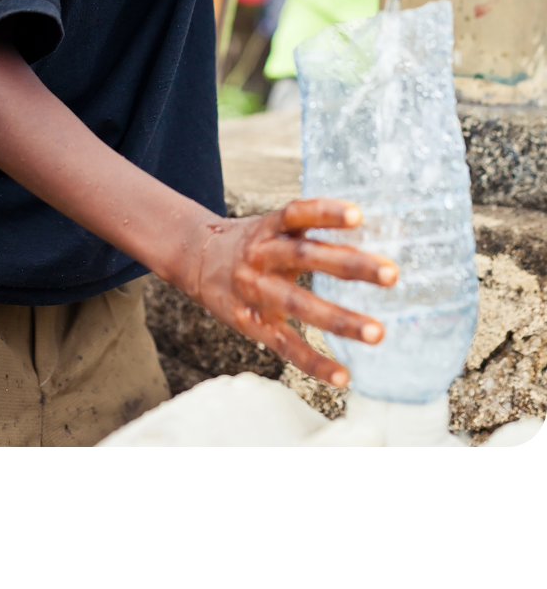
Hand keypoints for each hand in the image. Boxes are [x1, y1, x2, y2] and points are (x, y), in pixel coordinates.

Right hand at [180, 199, 397, 387]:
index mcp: (269, 228)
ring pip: (297, 304)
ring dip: (339, 319)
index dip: (326, 213)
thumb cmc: (251, 243)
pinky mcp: (250, 322)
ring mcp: (254, 290)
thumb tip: (379, 231)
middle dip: (349, 265)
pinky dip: (314, 362)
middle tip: (392, 273)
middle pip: (305, 257)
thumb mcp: (273, 227)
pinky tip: (343, 376)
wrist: (195, 261)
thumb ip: (312, 231)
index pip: (297, 214)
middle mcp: (261, 255)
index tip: (359, 214)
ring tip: (377, 332)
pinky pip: (284, 344)